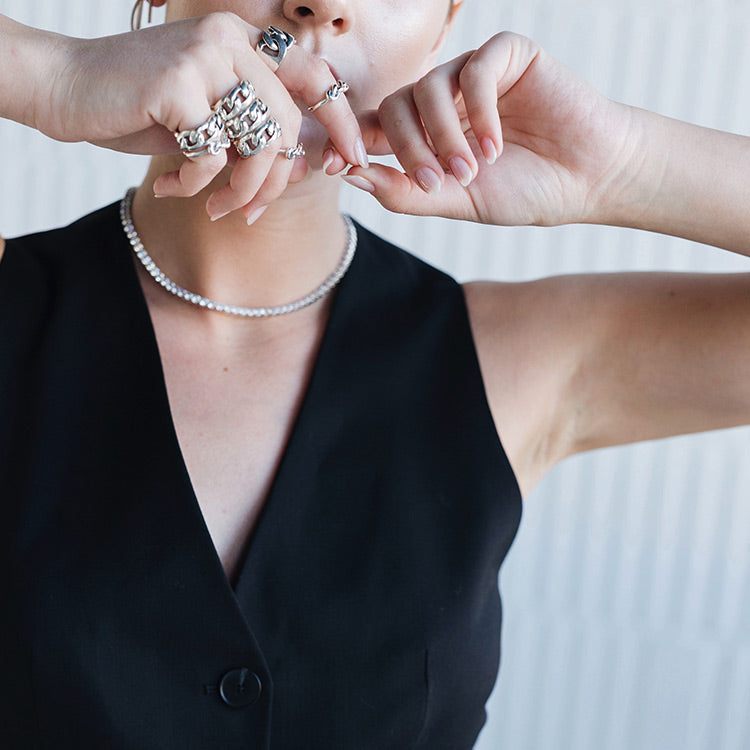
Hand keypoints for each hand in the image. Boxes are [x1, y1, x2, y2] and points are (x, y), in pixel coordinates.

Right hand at [29, 13, 364, 218]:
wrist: (66, 88)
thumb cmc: (139, 107)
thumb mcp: (207, 119)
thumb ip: (252, 132)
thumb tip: (306, 165)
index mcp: (242, 41)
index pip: (313, 75)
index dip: (340, 119)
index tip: (353, 160)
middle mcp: (229, 39)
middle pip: (287, 124)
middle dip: (274, 182)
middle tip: (249, 211)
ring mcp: (203, 55)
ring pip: (257, 141)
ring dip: (241, 191)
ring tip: (214, 207)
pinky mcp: (177, 83)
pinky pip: (213, 154)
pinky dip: (196, 184)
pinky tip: (173, 188)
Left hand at [341, 32, 638, 227]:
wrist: (589, 179)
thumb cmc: (526, 191)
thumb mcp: (458, 201)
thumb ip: (406, 192)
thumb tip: (351, 177)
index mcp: (428, 134)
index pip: (378, 128)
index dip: (354, 143)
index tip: (336, 167)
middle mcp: (444, 101)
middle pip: (395, 106)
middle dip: (409, 149)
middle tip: (439, 182)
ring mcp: (473, 75)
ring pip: (428, 87)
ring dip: (445, 135)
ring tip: (474, 170)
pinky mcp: (507, 54)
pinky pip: (474, 70)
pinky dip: (479, 111)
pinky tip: (497, 145)